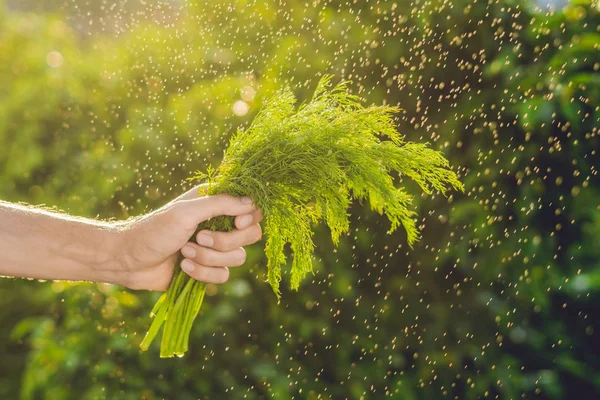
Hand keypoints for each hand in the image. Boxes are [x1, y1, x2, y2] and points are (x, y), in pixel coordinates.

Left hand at [117, 186, 262, 290]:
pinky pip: (223, 276)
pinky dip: (203, 273)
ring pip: (238, 258)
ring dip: (209, 258)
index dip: (249, 217)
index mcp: (216, 203)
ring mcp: (215, 248)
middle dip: (225, 241)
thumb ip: (221, 204)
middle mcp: (220, 223)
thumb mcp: (186, 212)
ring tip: (184, 252)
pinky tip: (183, 267)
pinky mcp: (208, 269)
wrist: (129, 260)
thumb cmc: (154, 229)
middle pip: (251, 235)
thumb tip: (250, 202)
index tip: (236, 222)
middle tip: (199, 237)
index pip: (252, 208)